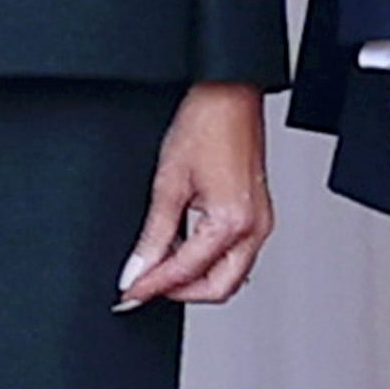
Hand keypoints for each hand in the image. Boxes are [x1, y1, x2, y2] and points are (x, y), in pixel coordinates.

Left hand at [117, 82, 274, 306]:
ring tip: (160, 263)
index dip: (152, 286)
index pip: (186, 271)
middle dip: (179, 292)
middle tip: (144, 285)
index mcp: (232, 222)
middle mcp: (254, 228)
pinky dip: (209, 261)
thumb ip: (153, 236)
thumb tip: (137, 269)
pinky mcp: (258, 215)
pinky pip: (237, 256)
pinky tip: (183, 246)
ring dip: (195, 278)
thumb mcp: (168, 184)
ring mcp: (260, 223)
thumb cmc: (206, 125)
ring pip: (230, 276)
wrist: (229, 95)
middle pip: (218, 288)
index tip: (129, 292)